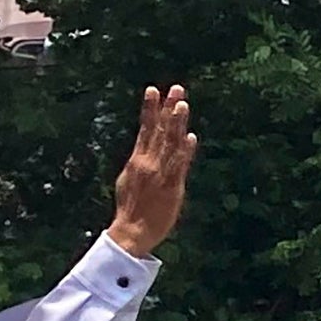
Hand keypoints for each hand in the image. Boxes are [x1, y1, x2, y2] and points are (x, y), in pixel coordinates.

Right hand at [103, 84, 195, 257]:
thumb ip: (139, 162)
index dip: (150, 109)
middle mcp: (147, 163)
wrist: (131, 231)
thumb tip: (143, 147)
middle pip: (159, 130)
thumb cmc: (131, 208)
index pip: (144, 128)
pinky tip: (190, 137)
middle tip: (176, 88)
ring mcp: (159, 173)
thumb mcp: (130, 179)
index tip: (153, 90)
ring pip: (169, 144)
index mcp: (136, 160)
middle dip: (167, 108)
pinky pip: (179, 165)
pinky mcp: (172, 186)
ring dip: (176, 123)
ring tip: (182, 104)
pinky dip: (185, 151)